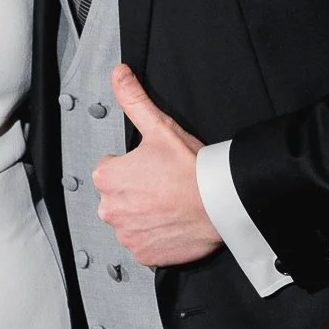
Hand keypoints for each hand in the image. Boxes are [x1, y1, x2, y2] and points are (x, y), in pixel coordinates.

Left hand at [92, 65, 221, 267]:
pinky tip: (171, 223)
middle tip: (164, 186)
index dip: (134, 166)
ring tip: (170, 205)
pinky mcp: (143, 255)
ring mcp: (126, 234)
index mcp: (107, 177)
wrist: (221, 203)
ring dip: (144, 215)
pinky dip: (154, 237)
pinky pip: (142, 244)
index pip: (111, 169)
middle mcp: (109, 209)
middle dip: (136, 192)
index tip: (154, 167)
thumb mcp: (160, 127)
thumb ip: (134, 100)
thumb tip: (119, 73)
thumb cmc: (191, 167)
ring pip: (130, 221)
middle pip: (118, 197)